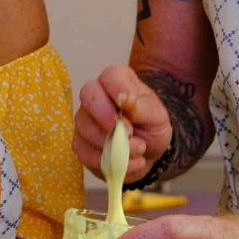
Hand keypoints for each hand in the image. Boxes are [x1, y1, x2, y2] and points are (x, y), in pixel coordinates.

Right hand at [75, 64, 170, 181]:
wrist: (148, 149)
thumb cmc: (151, 125)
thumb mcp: (157, 116)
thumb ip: (142, 108)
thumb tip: (125, 100)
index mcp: (117, 81)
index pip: (110, 75)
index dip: (117, 88)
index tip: (127, 104)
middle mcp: (96, 96)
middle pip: (88, 96)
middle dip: (106, 116)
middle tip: (127, 131)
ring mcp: (84, 120)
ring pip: (86, 129)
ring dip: (114, 145)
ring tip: (138, 149)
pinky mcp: (80, 144)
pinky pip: (86, 153)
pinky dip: (109, 162)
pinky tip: (127, 162)